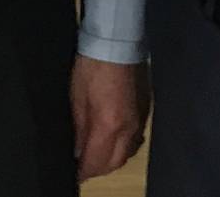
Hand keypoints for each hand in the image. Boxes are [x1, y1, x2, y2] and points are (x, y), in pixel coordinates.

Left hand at [71, 55, 148, 180]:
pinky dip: (123, 147)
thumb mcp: (77, 100)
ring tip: (97, 156)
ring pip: (127, 153)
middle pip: (115, 163)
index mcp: (108, 126)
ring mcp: (139, 121)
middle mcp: (128, 129)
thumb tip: (78, 152)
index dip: (84, 171)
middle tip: (84, 166)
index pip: (97, 162)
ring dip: (112, 160)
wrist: (115, 45)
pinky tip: (113, 141)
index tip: (75, 174)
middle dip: (98, 169)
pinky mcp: (144, 113)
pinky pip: (135, 140)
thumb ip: (79, 130)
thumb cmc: (91, 69)